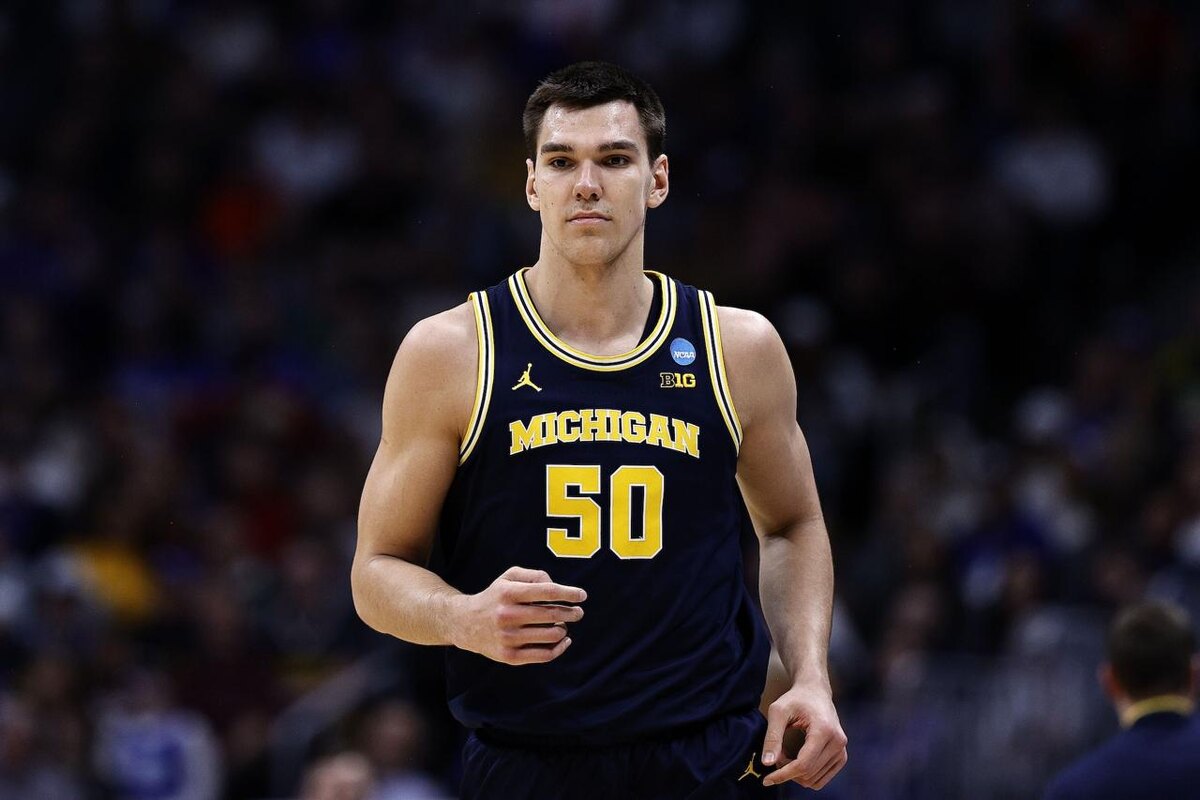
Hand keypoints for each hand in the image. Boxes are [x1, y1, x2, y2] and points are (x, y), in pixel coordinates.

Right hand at [450, 566, 585, 664]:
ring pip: (551, 635)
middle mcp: (507, 615)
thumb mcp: (509, 577)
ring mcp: (508, 638)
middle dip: (571, 612)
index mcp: (508, 593)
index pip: (547, 591)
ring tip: (563, 624)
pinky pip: (544, 655)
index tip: (582, 595)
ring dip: (563, 628)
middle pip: (552, 614)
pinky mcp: (510, 656)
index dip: (569, 593)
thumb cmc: (495, 597)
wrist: (465, 623)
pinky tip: (564, 640)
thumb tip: (557, 587)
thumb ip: (535, 575)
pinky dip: (560, 648)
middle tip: (578, 612)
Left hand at [761, 683, 846, 789]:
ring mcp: (842, 750)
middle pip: (808, 773)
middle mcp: (837, 742)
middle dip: (787, 770)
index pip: (803, 764)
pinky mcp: (841, 756)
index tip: (766, 779)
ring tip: (786, 755)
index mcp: (824, 730)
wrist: (815, 691)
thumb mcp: (778, 712)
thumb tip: (767, 763)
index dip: (783, 774)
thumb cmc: (796, 699)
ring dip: (796, 773)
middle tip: (776, 753)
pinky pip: (821, 778)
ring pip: (814, 779)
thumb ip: (772, 737)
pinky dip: (806, 775)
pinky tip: (797, 760)